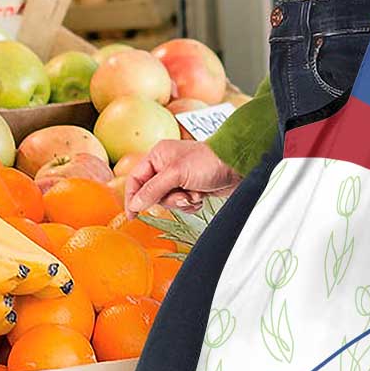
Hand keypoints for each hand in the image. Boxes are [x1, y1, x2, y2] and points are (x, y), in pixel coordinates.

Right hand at [124, 140, 241, 216]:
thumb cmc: (209, 161)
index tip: (132, 215)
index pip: (136, 179)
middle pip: (152, 194)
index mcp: (158, 156)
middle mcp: (166, 166)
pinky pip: (182, 204)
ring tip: (195, 194)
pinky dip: (191, 204)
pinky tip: (201, 196)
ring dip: (182, 202)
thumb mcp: (176, 174)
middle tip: (182, 195)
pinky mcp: (191, 188)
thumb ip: (153, 189)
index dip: (132, 197)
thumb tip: (135, 203)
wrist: (237, 166)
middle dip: (168, 199)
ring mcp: (179, 178)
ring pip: (168, 201)